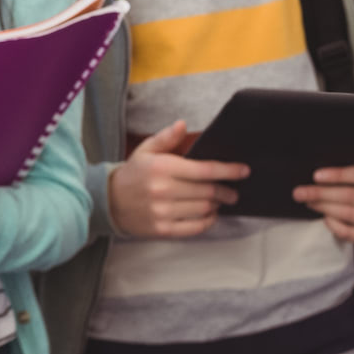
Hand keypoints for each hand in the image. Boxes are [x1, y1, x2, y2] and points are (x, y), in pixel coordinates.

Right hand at [108, 120, 247, 238]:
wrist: (109, 202)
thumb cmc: (133, 174)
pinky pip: (195, 227)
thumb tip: (182, 124)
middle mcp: (162, 190)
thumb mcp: (145, 151)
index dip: (228, 171)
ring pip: (204, 209)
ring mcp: (162, 212)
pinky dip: (208, 221)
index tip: (244, 171)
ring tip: (218, 201)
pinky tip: (209, 214)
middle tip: (232, 191)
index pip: (204, 170)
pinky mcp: (162, 229)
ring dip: (216, 205)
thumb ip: (166, 138)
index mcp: (161, 168)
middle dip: (226, 191)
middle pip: (208, 192)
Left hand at [294, 146, 353, 245]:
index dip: (337, 175)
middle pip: (351, 196)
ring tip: (307, 201)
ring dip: (324, 207)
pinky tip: (324, 218)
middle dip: (322, 193)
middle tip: (300, 191)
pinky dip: (334, 225)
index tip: (316, 176)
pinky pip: (350, 233)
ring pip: (348, 214)